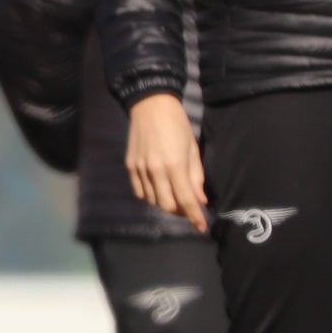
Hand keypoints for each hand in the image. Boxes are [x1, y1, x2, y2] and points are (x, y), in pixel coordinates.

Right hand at [124, 93, 206, 231]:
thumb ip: (196, 177)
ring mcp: (139, 169)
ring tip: (175, 197)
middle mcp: (155, 170)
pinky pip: (139, 191)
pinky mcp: (130, 166)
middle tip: (189, 208)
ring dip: (166, 204)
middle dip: (180, 212)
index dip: (194, 217)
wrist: (150, 105)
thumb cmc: (178, 125)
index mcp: (174, 165)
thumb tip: (200, 200)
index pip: (185, 200)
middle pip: (167, 205)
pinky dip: (150, 196)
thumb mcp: (193, 149)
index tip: (201, 227)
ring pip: (152, 200)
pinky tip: (159, 189)